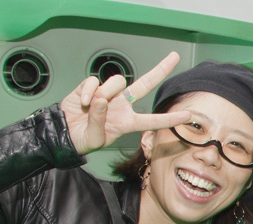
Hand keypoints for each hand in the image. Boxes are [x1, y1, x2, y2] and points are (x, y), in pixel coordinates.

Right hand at [60, 51, 191, 154]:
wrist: (64, 132)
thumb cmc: (83, 138)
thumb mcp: (95, 138)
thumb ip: (100, 121)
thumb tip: (102, 100)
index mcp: (128, 122)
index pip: (153, 120)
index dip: (170, 118)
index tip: (188, 115)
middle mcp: (122, 105)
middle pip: (145, 84)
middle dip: (161, 69)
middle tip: (175, 57)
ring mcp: (109, 94)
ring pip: (117, 82)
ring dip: (106, 93)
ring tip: (91, 107)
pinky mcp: (93, 86)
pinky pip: (95, 81)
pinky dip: (88, 92)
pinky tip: (83, 102)